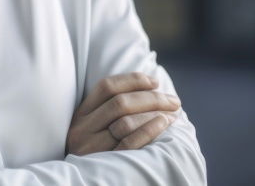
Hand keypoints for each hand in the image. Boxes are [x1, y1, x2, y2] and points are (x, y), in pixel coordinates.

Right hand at [66, 72, 180, 154]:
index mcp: (80, 114)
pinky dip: (148, 130)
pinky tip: (163, 123)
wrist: (81, 185)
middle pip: (119, 103)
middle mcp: (82, 129)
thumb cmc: (99, 151)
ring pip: (125, 122)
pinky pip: (129, 144)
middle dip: (151, 98)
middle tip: (174, 102)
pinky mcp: (104, 164)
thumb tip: (150, 88)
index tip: (155, 82)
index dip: (133, 80)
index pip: (106, 87)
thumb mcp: (94, 128)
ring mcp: (91, 148)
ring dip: (153, 114)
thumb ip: (110, 110)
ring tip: (172, 115)